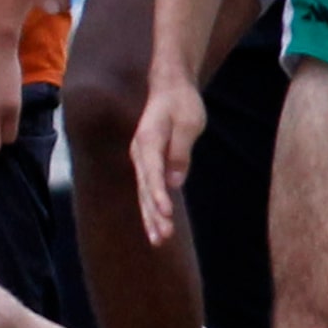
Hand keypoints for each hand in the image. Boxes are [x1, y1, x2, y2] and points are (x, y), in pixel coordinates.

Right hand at [131, 74, 208, 245]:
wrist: (168, 87)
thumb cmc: (181, 103)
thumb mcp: (188, 123)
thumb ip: (180, 152)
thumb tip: (175, 182)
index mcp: (148, 142)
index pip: (151, 173)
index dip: (157, 195)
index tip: (165, 214)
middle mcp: (139, 153)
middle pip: (145, 189)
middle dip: (153, 216)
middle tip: (161, 239)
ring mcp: (142, 159)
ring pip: (144, 192)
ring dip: (151, 217)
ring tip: (158, 241)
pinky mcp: (149, 163)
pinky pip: (148, 188)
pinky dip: (152, 207)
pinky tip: (158, 225)